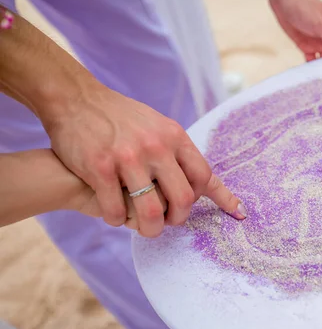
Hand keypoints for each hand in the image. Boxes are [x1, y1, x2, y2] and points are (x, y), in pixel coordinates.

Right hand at [45, 84, 246, 237]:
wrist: (78, 99)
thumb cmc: (121, 116)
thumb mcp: (158, 125)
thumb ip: (177, 150)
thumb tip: (201, 178)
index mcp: (174, 136)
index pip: (204, 175)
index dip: (214, 198)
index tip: (236, 212)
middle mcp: (156, 147)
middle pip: (183, 199)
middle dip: (179, 219)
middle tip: (169, 221)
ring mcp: (128, 158)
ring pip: (152, 212)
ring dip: (150, 229)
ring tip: (145, 229)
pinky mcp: (101, 168)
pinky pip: (117, 211)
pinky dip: (118, 221)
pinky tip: (115, 216)